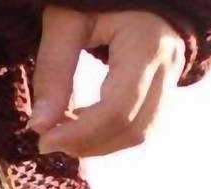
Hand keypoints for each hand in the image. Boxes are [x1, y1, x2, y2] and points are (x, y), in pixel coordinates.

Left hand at [29, 9, 185, 157]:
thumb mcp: (67, 21)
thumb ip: (53, 70)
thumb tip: (39, 126)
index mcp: (146, 44)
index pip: (116, 110)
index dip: (79, 135)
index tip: (43, 139)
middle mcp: (166, 65)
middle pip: (130, 129)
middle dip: (86, 144)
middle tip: (49, 137)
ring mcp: (171, 78)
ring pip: (138, 135)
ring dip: (98, 144)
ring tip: (64, 130)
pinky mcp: (165, 87)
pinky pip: (140, 126)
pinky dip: (109, 135)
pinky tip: (83, 123)